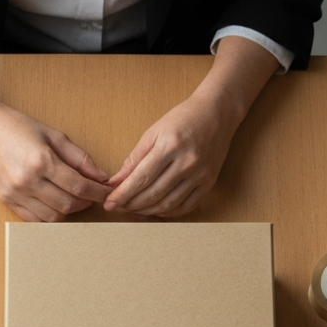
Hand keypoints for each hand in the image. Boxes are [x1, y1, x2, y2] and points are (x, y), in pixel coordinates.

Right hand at [0, 103, 110, 222]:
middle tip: (91, 196)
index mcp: (41, 161)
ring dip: (68, 211)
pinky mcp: (7, 201)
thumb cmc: (17, 127)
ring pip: (53, 217)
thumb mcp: (53, 135)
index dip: (97, 192)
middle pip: (67, 204)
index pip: (79, 186)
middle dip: (85, 203)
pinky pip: (35, 220)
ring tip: (73, 199)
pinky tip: (55, 205)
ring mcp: (16, 194)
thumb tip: (101, 176)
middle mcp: (28, 181)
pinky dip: (50, 217)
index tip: (106, 193)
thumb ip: (79, 158)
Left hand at [104, 35, 279, 217]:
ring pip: (168, 204)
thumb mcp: (153, 132)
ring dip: (147, 211)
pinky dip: (167, 212)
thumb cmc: (182, 120)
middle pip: (153, 194)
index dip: (123, 194)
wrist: (216, 114)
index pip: (140, 178)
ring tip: (134, 209)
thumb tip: (116, 182)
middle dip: (132, 205)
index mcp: (169, 146)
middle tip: (119, 207)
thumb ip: (134, 159)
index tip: (110, 203)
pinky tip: (156, 209)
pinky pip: (185, 207)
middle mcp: (186, 162)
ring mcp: (199, 175)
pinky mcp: (208, 183)